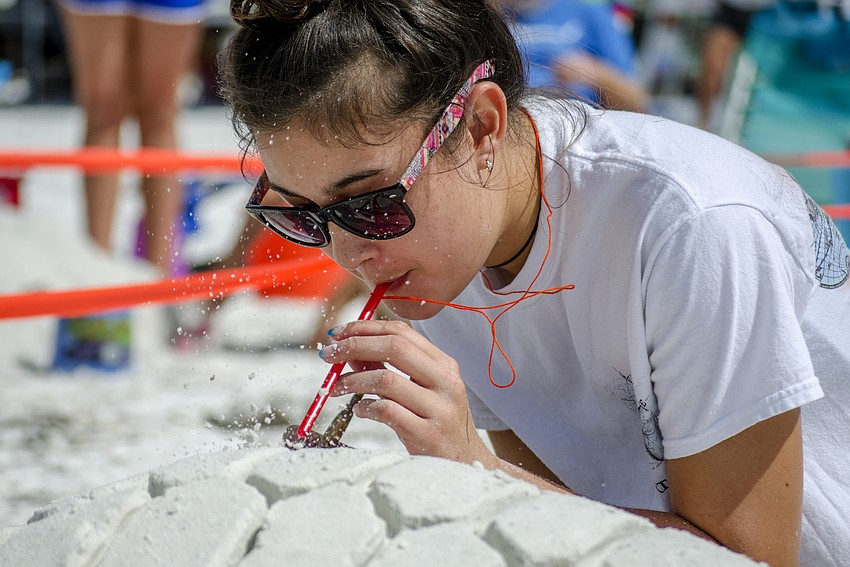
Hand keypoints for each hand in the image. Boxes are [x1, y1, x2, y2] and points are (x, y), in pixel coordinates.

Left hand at [321, 320, 491, 463]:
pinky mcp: (429, 434)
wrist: (465, 464)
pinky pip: (388, 412)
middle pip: (395, 347)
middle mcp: (446, 382)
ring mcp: (440, 408)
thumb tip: (349, 350)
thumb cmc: (438, 425)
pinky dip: (366, 407)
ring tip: (336, 388)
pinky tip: (360, 410)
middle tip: (328, 355)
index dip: (365, 328)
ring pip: (387, 380)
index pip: (402, 332)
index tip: (338, 334)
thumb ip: (386, 369)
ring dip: (353, 380)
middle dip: (354, 346)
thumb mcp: (419, 392)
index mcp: (444, 365)